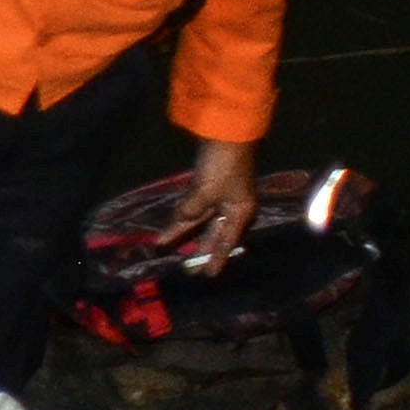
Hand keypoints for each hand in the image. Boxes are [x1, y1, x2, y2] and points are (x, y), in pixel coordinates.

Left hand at [155, 138, 261, 275]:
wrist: (227, 133)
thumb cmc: (222, 165)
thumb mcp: (205, 191)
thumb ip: (190, 210)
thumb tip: (178, 221)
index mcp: (239, 212)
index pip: (226, 242)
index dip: (216, 258)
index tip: (207, 275)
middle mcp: (232, 207)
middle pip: (214, 232)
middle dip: (200, 248)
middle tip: (188, 268)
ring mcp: (221, 195)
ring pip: (202, 220)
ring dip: (186, 232)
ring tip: (170, 246)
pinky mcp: (209, 184)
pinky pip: (196, 207)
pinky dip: (185, 216)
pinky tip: (174, 224)